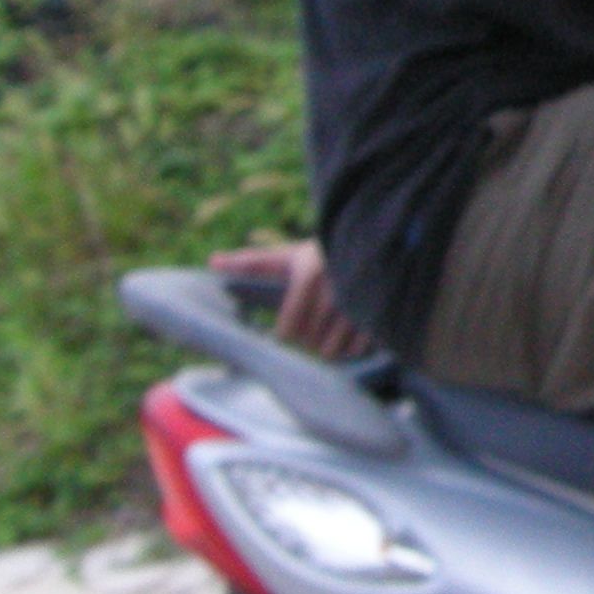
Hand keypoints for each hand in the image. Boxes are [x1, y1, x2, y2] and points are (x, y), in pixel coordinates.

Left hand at [209, 240, 366, 359]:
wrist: (370, 244)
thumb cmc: (320, 255)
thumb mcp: (288, 255)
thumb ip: (251, 261)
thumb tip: (213, 262)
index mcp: (308, 273)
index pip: (288, 328)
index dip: (286, 333)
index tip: (286, 330)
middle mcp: (334, 289)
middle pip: (310, 341)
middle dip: (308, 338)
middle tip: (311, 327)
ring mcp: (359, 303)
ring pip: (334, 350)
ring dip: (330, 347)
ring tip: (329, 333)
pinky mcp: (380, 314)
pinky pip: (359, 349)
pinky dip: (353, 347)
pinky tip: (351, 334)